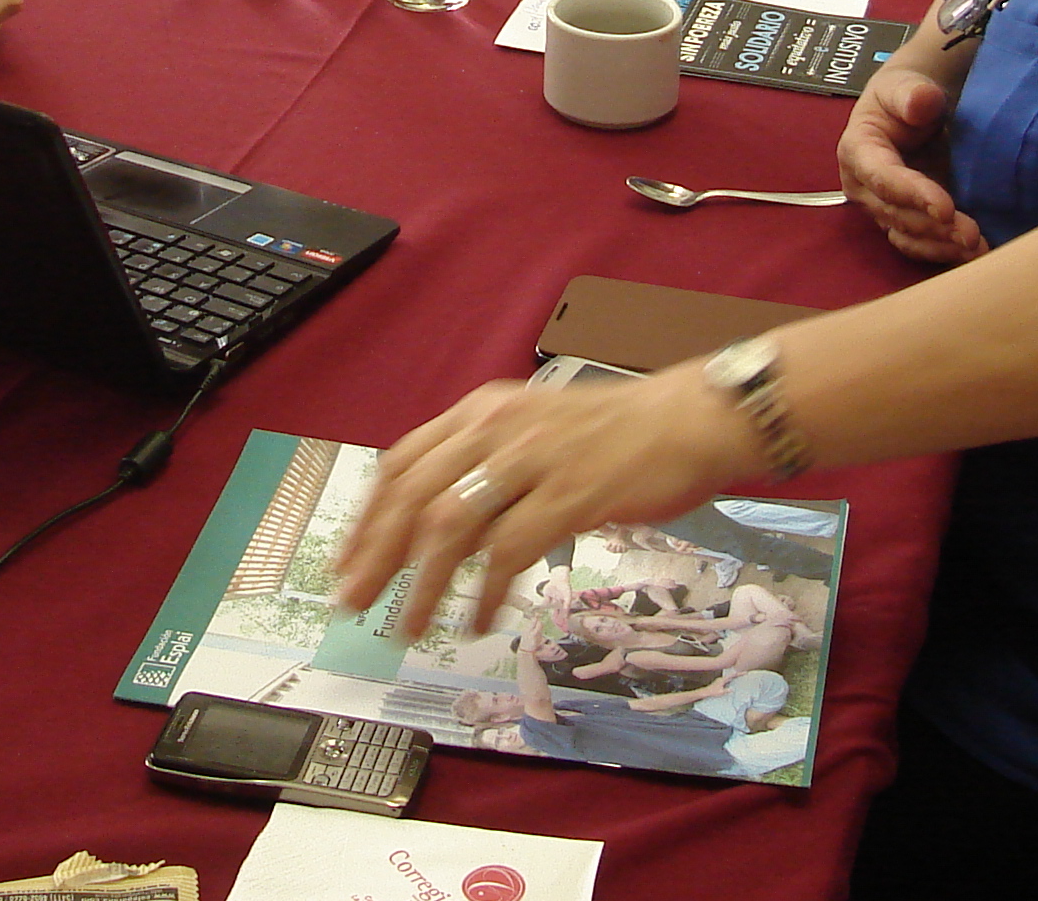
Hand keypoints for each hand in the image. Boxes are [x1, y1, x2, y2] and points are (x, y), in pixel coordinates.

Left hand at [334, 364, 758, 638]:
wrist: (688, 419)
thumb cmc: (615, 433)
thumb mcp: (534, 427)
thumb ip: (485, 463)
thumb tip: (435, 525)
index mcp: (483, 411)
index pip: (403, 461)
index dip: (369, 516)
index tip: (350, 561)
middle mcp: (498, 427)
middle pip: (415, 495)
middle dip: (378, 556)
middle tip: (357, 601)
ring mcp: (534, 459)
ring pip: (453, 525)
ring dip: (425, 584)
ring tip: (413, 626)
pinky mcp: (571, 493)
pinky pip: (510, 550)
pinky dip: (486, 591)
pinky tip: (479, 619)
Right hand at [838, 68, 986, 264]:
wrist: (915, 107)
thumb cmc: (907, 93)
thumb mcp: (906, 84)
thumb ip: (911, 93)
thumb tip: (921, 101)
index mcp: (857, 150)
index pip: (883, 178)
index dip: (913, 194)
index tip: (946, 208)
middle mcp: (863, 186)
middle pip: (896, 213)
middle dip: (933, 227)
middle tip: (972, 235)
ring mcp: (881, 208)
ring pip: (907, 236)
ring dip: (941, 246)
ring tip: (978, 250)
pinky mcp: (902, 221)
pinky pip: (918, 244)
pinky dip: (943, 253)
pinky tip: (972, 255)